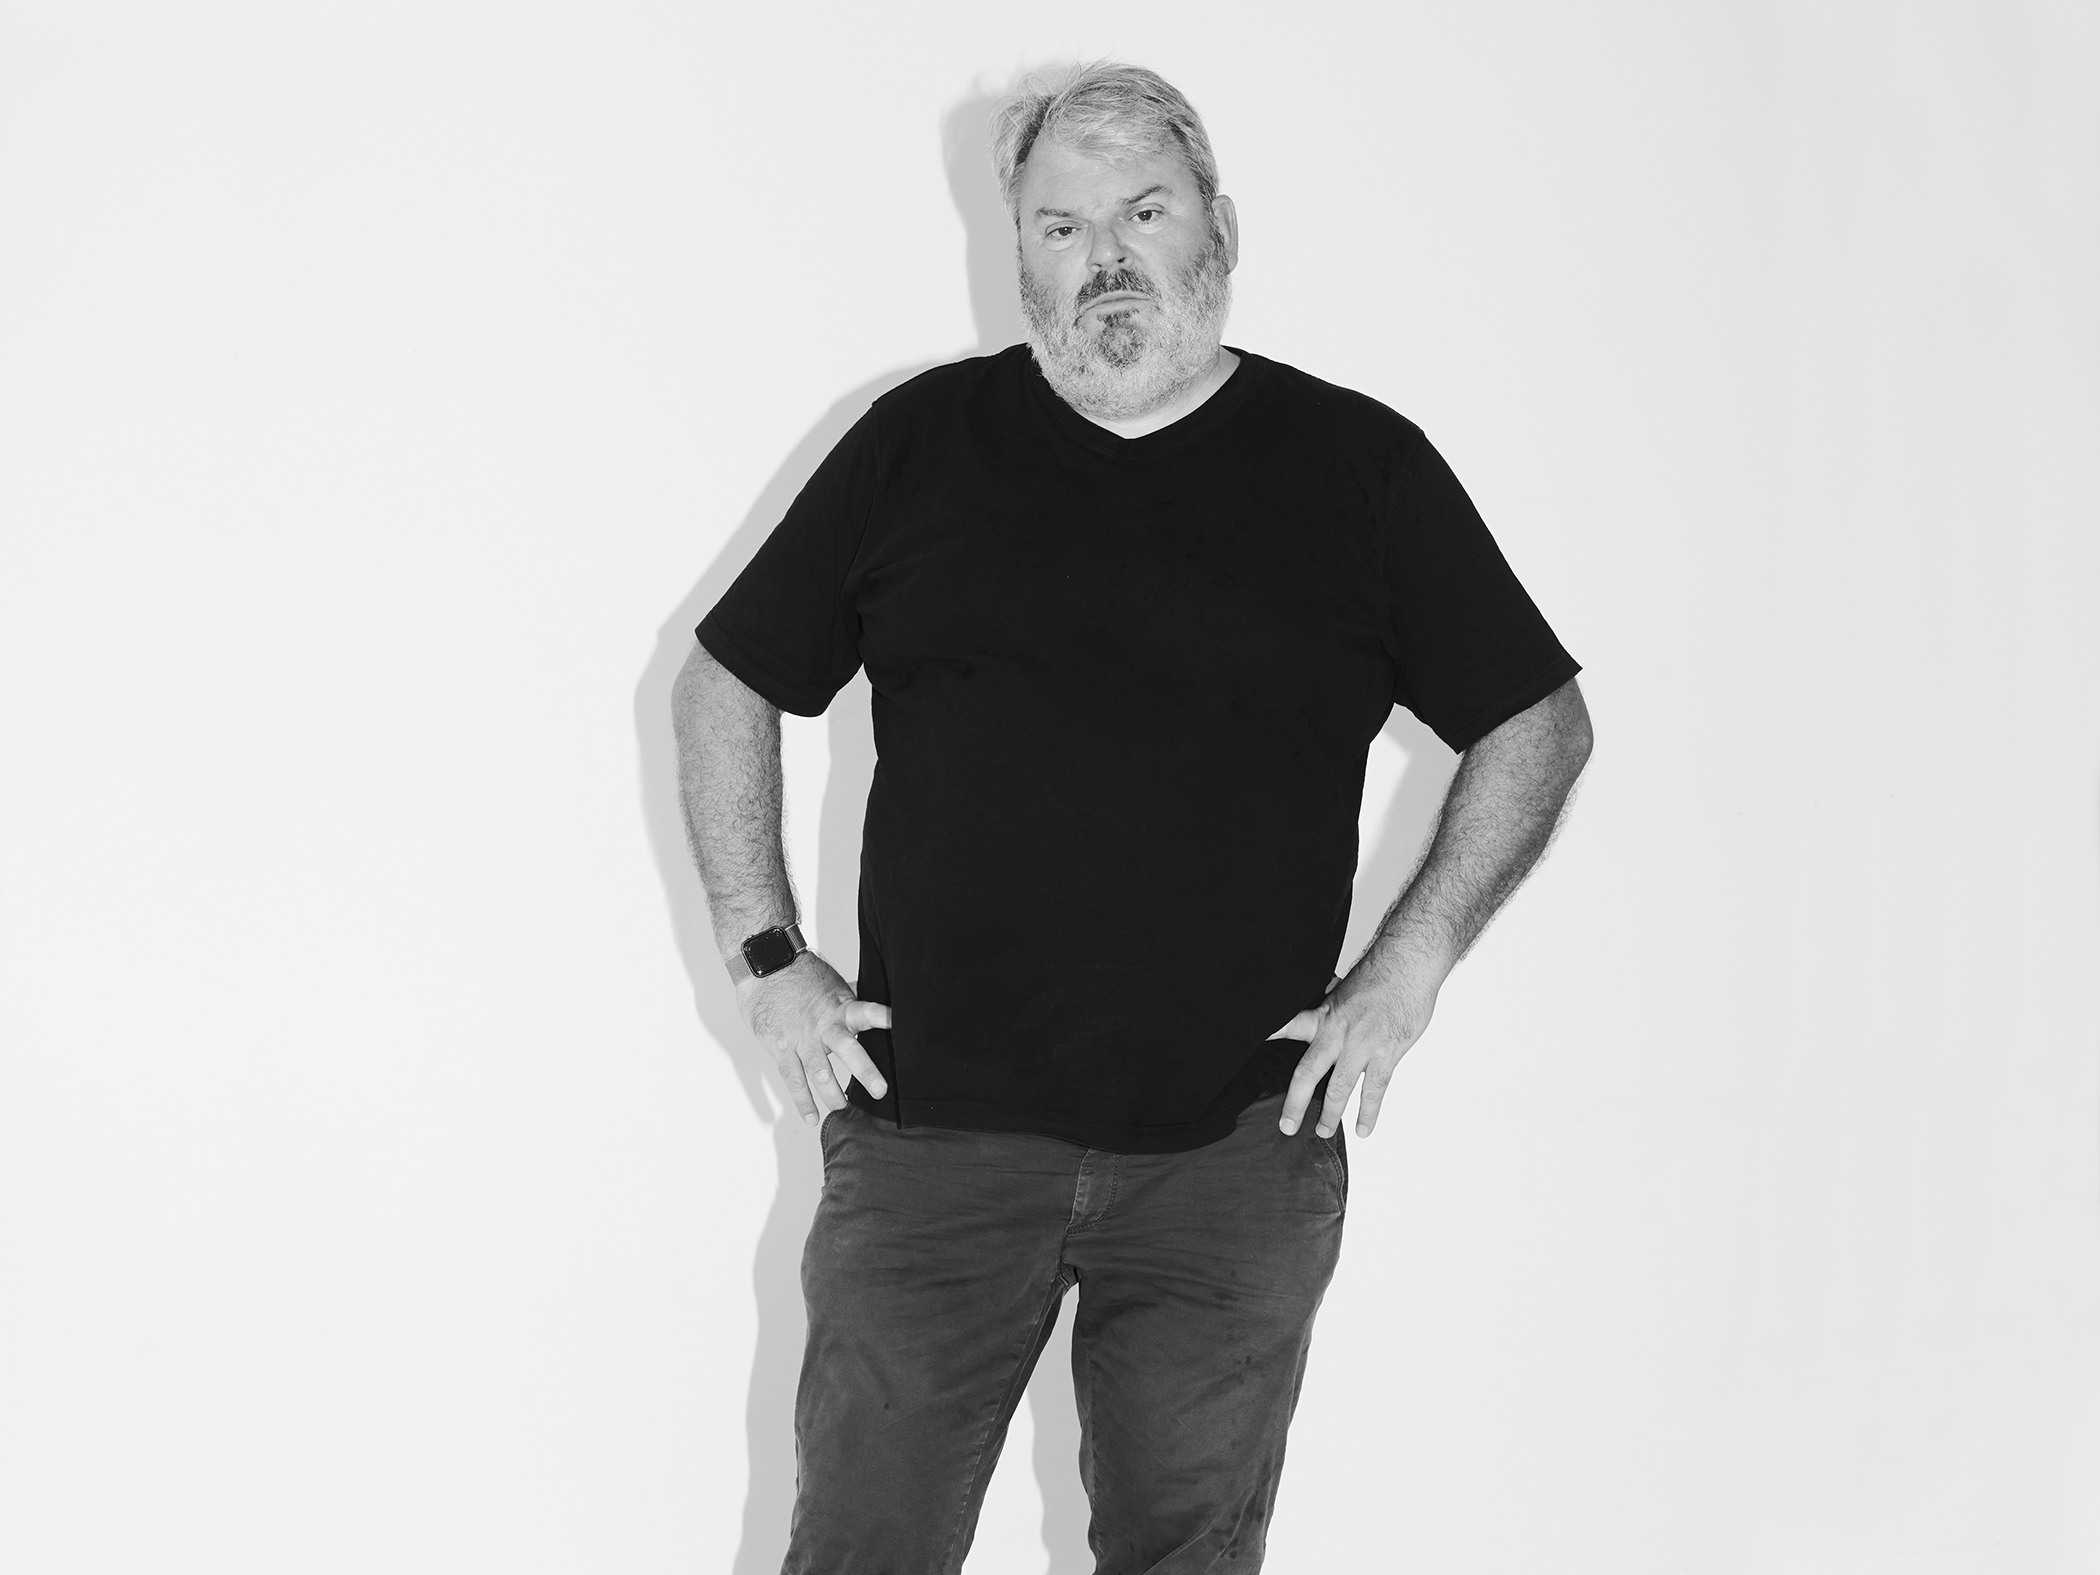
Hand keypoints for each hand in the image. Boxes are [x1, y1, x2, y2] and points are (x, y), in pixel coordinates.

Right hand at [738, 951, 890, 1125]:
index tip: (898, 1023)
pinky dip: (802, 1101)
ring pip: (818, 1070)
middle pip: (847, 1049)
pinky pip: (792, 1079)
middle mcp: (824, 1025)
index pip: (865, 1011)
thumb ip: (854, 1001)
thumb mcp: (833, 985)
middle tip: (880, 1089)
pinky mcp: (782, 1049)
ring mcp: (802, 1039)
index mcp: (840, 1007)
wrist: (764, 968)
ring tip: (843, 1108)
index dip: (881, 1017)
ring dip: (832, 1092)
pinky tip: (812, 1118)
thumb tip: (883, 1004)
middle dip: (865, 1070)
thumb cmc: (802, 976)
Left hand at [1267, 965, 1438, 1138]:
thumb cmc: (1379, 974)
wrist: (1409, 966)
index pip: (1288, 1027)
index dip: (1268, 1038)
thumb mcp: (1344, 988)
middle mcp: (1338, 1033)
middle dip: (1296, 1103)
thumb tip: (1322, 999)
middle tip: (1287, 1126)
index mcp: (1324, 1016)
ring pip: (1340, 1088)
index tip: (1246, 1048)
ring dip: (1331, 1115)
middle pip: (1308, 1073)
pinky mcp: (1387, 1054)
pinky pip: (1374, 1090)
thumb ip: (1331, 1005)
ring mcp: (1362, 1046)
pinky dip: (1368, 1113)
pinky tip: (1363, 1128)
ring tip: (1323, 1132)